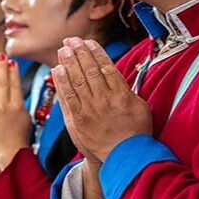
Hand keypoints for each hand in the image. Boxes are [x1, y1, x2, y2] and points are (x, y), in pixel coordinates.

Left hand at [52, 38, 151, 161]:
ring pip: (77, 80)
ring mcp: (90, 110)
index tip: (88, 42)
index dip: (95, 52)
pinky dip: (61, 82)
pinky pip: (67, 97)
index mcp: (122, 94)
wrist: (123, 158)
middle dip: (79, 52)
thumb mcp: (141, 107)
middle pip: (89, 70)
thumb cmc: (135, 132)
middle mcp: (104, 99)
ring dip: (68, 62)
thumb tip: (120, 76)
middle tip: (72, 40)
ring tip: (63, 49)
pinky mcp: (77, 120)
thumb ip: (129, 90)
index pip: (106, 67)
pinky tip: (57, 70)